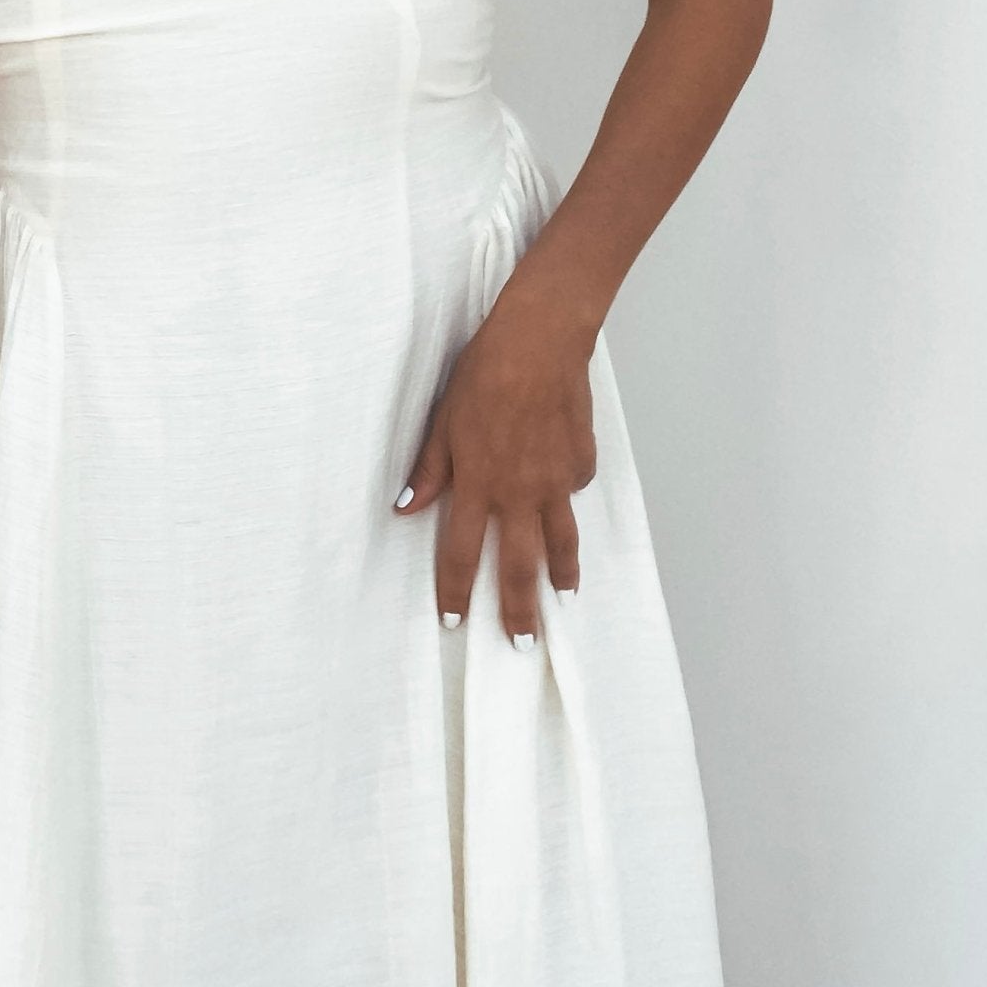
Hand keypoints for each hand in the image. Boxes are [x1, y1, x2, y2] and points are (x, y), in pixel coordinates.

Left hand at [395, 286, 596, 643]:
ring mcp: (556, 480)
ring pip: (560, 542)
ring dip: (561, 576)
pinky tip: (564, 500)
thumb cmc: (485, 374)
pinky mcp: (582, 462)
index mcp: (478, 484)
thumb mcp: (443, 422)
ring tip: (563, 599)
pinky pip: (574, 492)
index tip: (454, 621)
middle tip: (522, 644)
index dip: (456, 592)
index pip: (460, 554)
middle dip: (518, 610)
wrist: (540, 341)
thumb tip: (405, 508)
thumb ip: (429, 470)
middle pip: (518, 566)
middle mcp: (519, 492)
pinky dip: (567, 501)